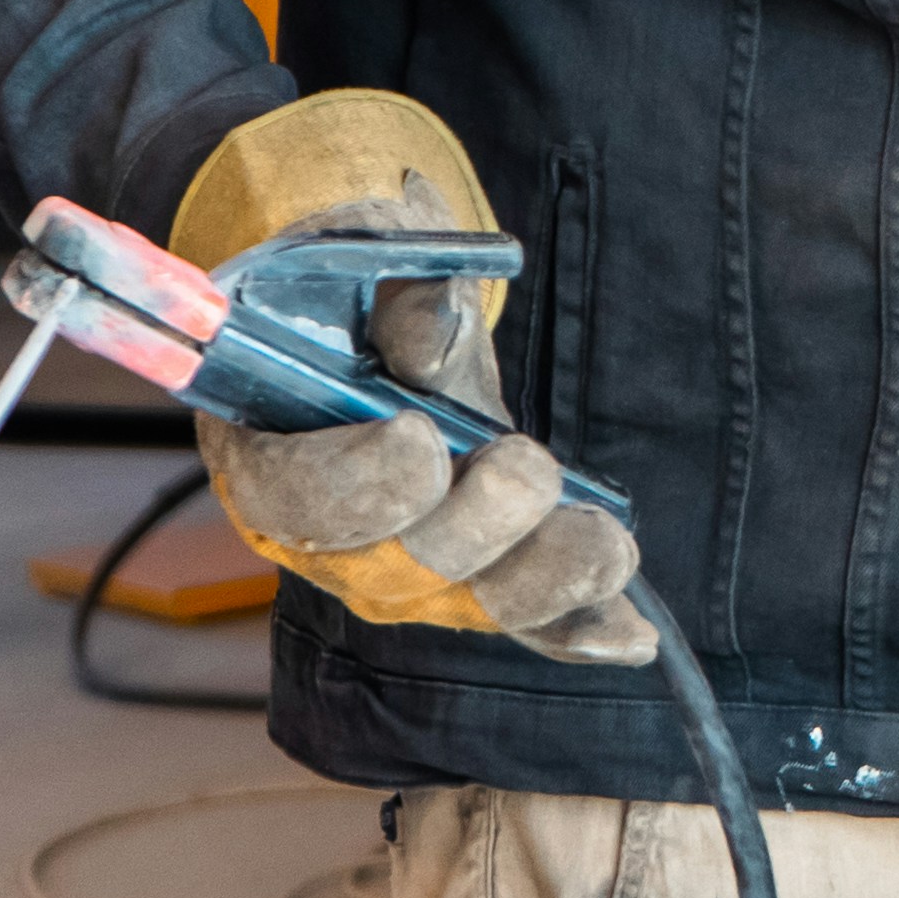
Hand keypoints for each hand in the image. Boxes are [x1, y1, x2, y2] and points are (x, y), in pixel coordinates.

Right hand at [171, 98, 657, 668]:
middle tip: (525, 467)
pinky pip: (526, 616)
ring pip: (471, 600)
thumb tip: (433, 339)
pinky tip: (633, 637)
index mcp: (265, 457)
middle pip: (395, 566)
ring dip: (545, 579)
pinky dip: (579, 625)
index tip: (419, 438)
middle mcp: (329, 540)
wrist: (372, 319)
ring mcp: (406, 571)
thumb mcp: (363, 260)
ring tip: (608, 548)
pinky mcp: (474, 580)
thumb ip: (396, 296)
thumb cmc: (355, 291)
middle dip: (472, 525)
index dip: (358, 481)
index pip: (296, 495)